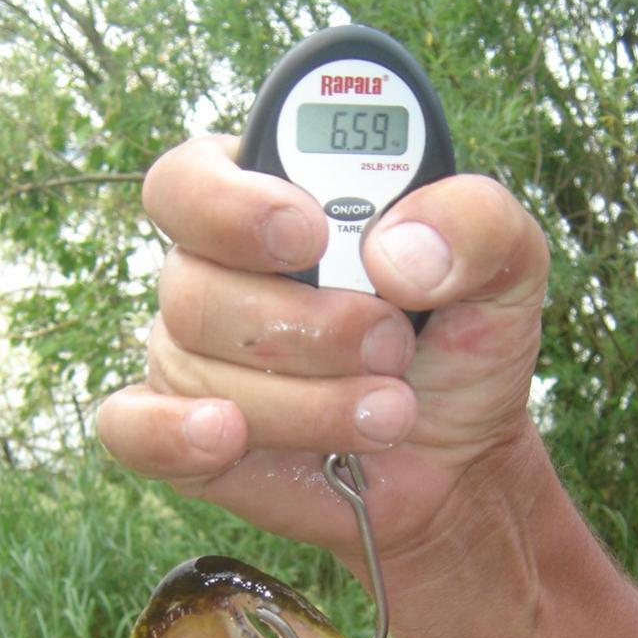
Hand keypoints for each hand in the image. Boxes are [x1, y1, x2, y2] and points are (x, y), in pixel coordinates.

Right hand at [98, 134, 549, 577]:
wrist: (456, 461)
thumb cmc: (461, 347)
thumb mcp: (507, 267)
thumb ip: (476, 223)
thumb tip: (396, 253)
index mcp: (269, 202)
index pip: (192, 177)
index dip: (235, 203)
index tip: (310, 232)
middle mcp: (214, 272)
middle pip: (195, 282)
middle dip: (309, 326)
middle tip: (393, 346)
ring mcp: (190, 355)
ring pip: (195, 365)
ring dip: (307, 400)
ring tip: (387, 413)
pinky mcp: (182, 433)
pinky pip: (131, 428)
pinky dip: (173, 433)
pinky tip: (228, 437)